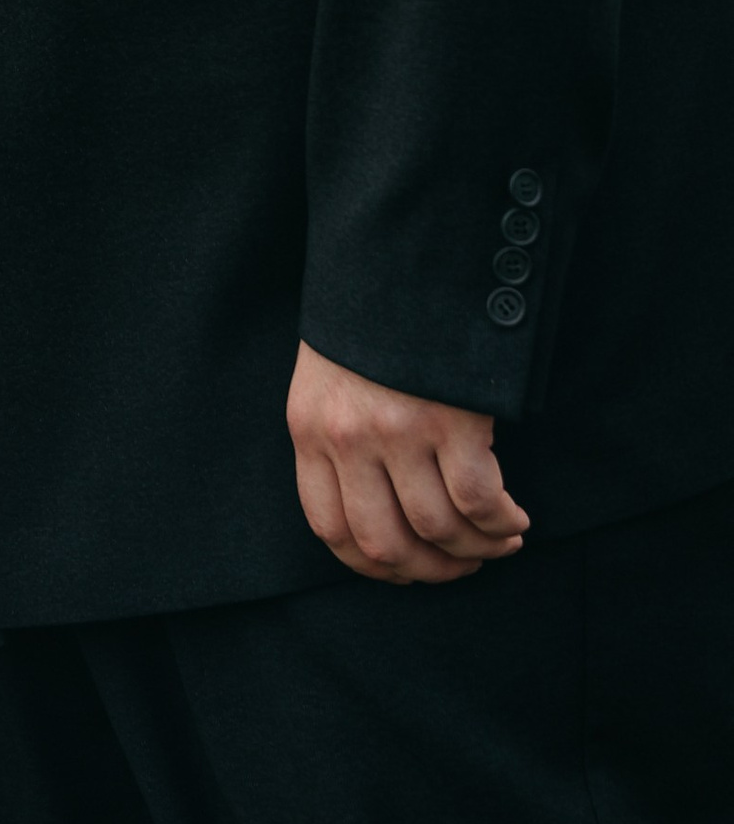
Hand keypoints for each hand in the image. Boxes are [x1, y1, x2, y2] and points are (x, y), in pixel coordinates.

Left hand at [287, 340, 530, 583]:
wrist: (402, 252)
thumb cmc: (371, 319)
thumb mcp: (331, 377)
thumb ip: (342, 438)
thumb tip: (383, 510)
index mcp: (309, 429)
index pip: (330, 529)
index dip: (374, 566)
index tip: (409, 570)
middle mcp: (347, 437)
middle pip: (386, 544)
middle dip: (432, 570)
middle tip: (463, 564)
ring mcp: (398, 429)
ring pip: (438, 530)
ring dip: (477, 550)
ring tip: (500, 541)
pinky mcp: (450, 418)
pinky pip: (479, 502)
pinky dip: (501, 523)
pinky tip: (514, 519)